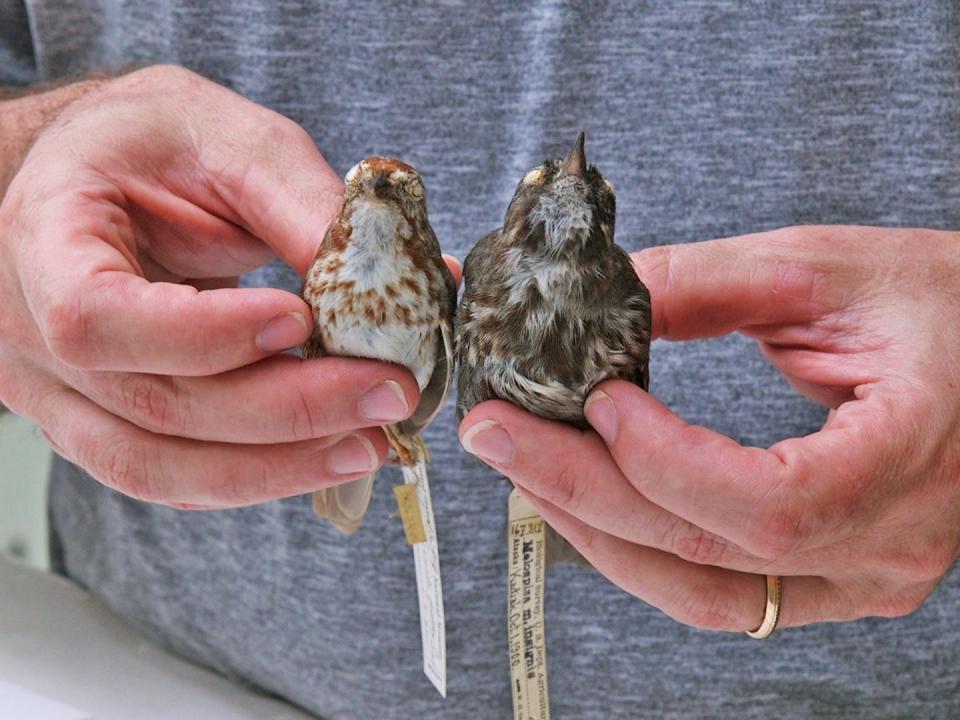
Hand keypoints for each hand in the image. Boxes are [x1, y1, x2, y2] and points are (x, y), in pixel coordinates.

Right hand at [0, 65, 448, 508]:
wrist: (101, 175)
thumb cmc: (156, 145)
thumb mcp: (231, 143)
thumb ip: (306, 207)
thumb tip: (417, 275)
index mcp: (44, 238)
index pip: (97, 316)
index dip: (204, 334)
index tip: (300, 320)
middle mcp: (29, 332)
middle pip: (153, 406)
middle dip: (286, 412)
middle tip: (386, 394)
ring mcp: (60, 393)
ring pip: (158, 467)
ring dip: (277, 467)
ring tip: (370, 444)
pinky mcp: (103, 424)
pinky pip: (171, 475)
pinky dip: (254, 475)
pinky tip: (324, 455)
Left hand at [460, 226, 959, 630]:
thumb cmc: (938, 300)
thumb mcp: (825, 270)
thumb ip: (705, 284)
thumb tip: (589, 301)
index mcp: (911, 457)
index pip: (775, 503)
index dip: (666, 460)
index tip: (597, 399)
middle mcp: (890, 546)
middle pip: (713, 551)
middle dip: (585, 493)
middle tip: (497, 434)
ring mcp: (861, 577)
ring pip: (702, 595)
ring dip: (598, 533)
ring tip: (522, 466)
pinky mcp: (829, 578)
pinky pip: (717, 594)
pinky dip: (639, 550)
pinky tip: (584, 500)